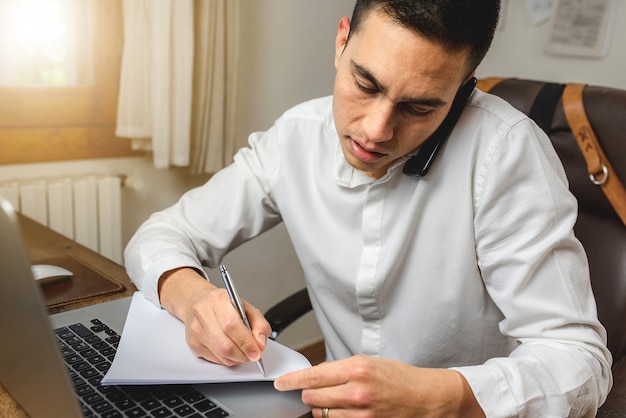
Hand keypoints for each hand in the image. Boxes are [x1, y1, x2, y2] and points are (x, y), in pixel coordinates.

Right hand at [158, 267, 270, 365]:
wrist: (201, 303)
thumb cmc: (225, 306)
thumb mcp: (248, 308)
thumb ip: (260, 325)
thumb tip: (260, 344)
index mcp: (219, 300)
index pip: (232, 325)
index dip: (246, 342)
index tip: (257, 351)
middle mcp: (203, 313)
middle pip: (224, 345)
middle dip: (243, 354)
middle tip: (252, 355)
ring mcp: (196, 330)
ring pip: (220, 355)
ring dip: (236, 358)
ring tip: (242, 351)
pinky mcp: (193, 344)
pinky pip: (215, 360)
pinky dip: (227, 359)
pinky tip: (230, 349)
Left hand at [274, 355, 484, 417]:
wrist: (426, 398)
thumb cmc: (400, 377)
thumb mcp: (369, 362)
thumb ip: (341, 368)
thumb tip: (317, 373)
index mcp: (357, 369)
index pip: (313, 375)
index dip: (292, 380)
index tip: (282, 383)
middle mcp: (357, 392)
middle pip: (312, 397)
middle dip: (307, 393)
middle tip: (312, 389)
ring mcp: (360, 414)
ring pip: (321, 414)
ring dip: (321, 407)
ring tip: (333, 399)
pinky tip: (341, 410)